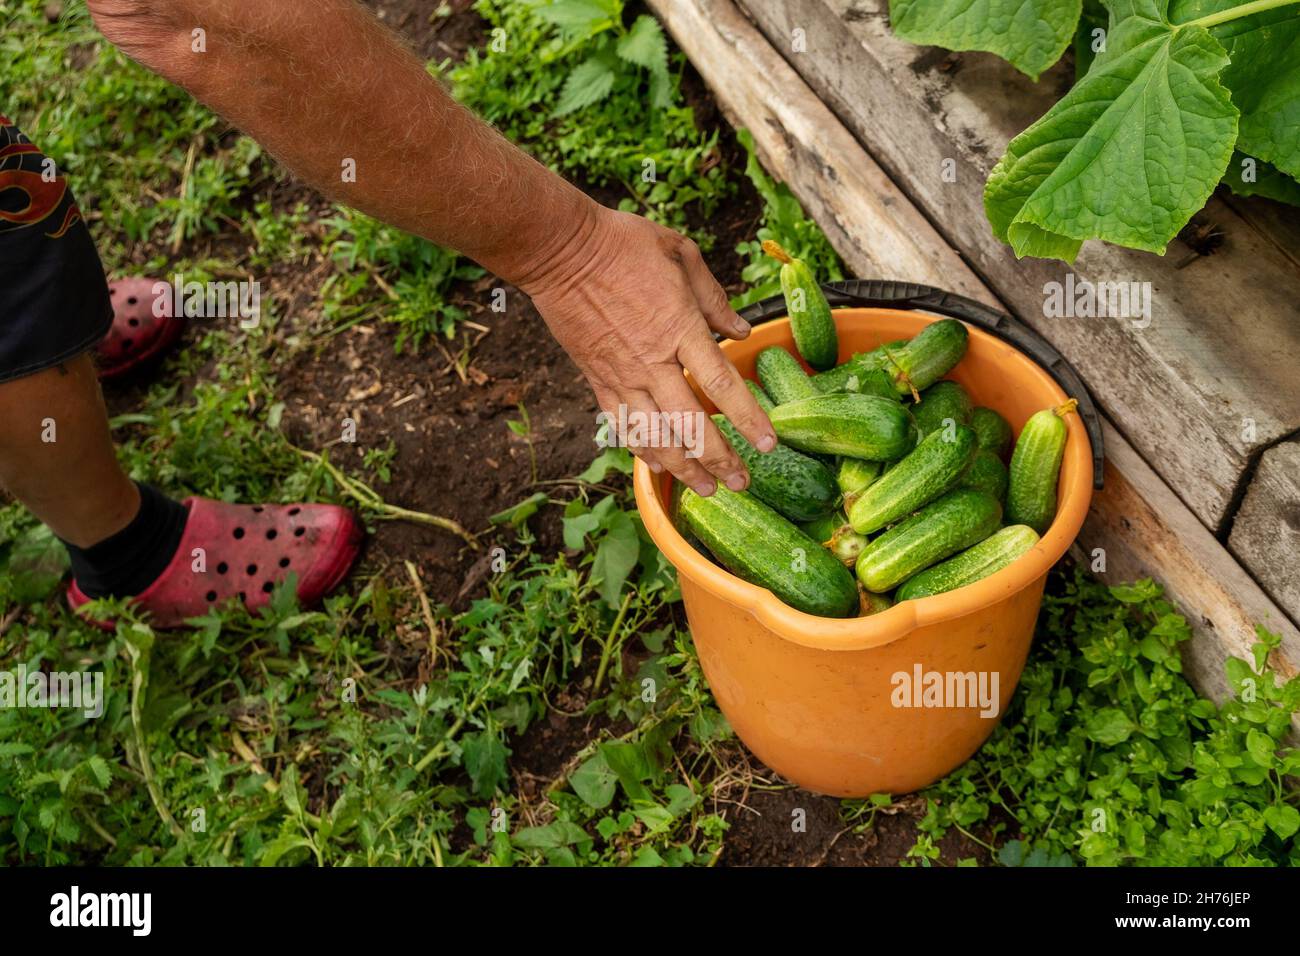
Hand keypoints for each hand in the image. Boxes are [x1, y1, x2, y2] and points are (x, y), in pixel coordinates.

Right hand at [523, 207, 775, 494]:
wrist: (560, 251)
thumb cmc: (623, 244)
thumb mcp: (681, 254)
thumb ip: (714, 299)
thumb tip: (741, 331)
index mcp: (679, 327)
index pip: (721, 384)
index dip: (747, 419)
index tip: (769, 444)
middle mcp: (652, 361)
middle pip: (691, 424)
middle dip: (719, 459)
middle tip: (742, 482)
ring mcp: (622, 374)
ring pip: (656, 435)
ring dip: (684, 468)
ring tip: (707, 489)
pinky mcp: (597, 379)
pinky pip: (623, 425)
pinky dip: (642, 450)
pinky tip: (660, 467)